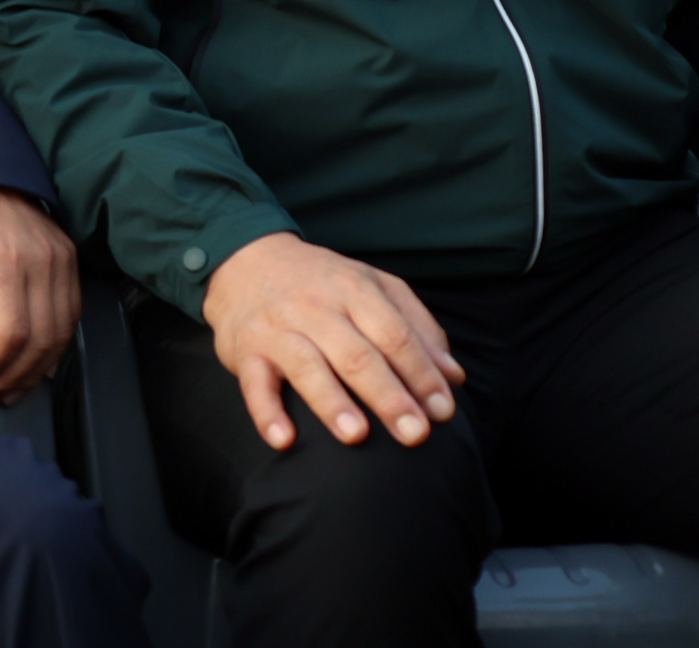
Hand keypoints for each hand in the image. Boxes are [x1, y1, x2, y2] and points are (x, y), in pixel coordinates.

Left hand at [0, 185, 78, 402]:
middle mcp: (43, 262)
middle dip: (14, 376)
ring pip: (62, 334)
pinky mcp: (68, 259)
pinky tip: (36, 363)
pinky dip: (55, 345)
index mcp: (5, 262)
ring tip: (10, 386)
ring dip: (37, 368)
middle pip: (41, 341)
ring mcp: (61, 260)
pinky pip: (71, 315)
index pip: (12, 335)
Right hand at [204, 232, 462, 450]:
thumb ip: (415, 326)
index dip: (421, 373)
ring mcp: (278, 329)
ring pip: (307, 366)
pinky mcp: (245, 351)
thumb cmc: (320, 282)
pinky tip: (284, 439)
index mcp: (354, 290)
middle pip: (357, 355)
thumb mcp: (371, 286)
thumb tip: (453, 376)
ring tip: (356, 436)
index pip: (394, 335)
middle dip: (388, 396)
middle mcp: (316, 308)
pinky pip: (253, 383)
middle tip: (415, 434)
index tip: (443, 411)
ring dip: (332, 402)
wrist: (244, 259)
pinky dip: (266, 411)